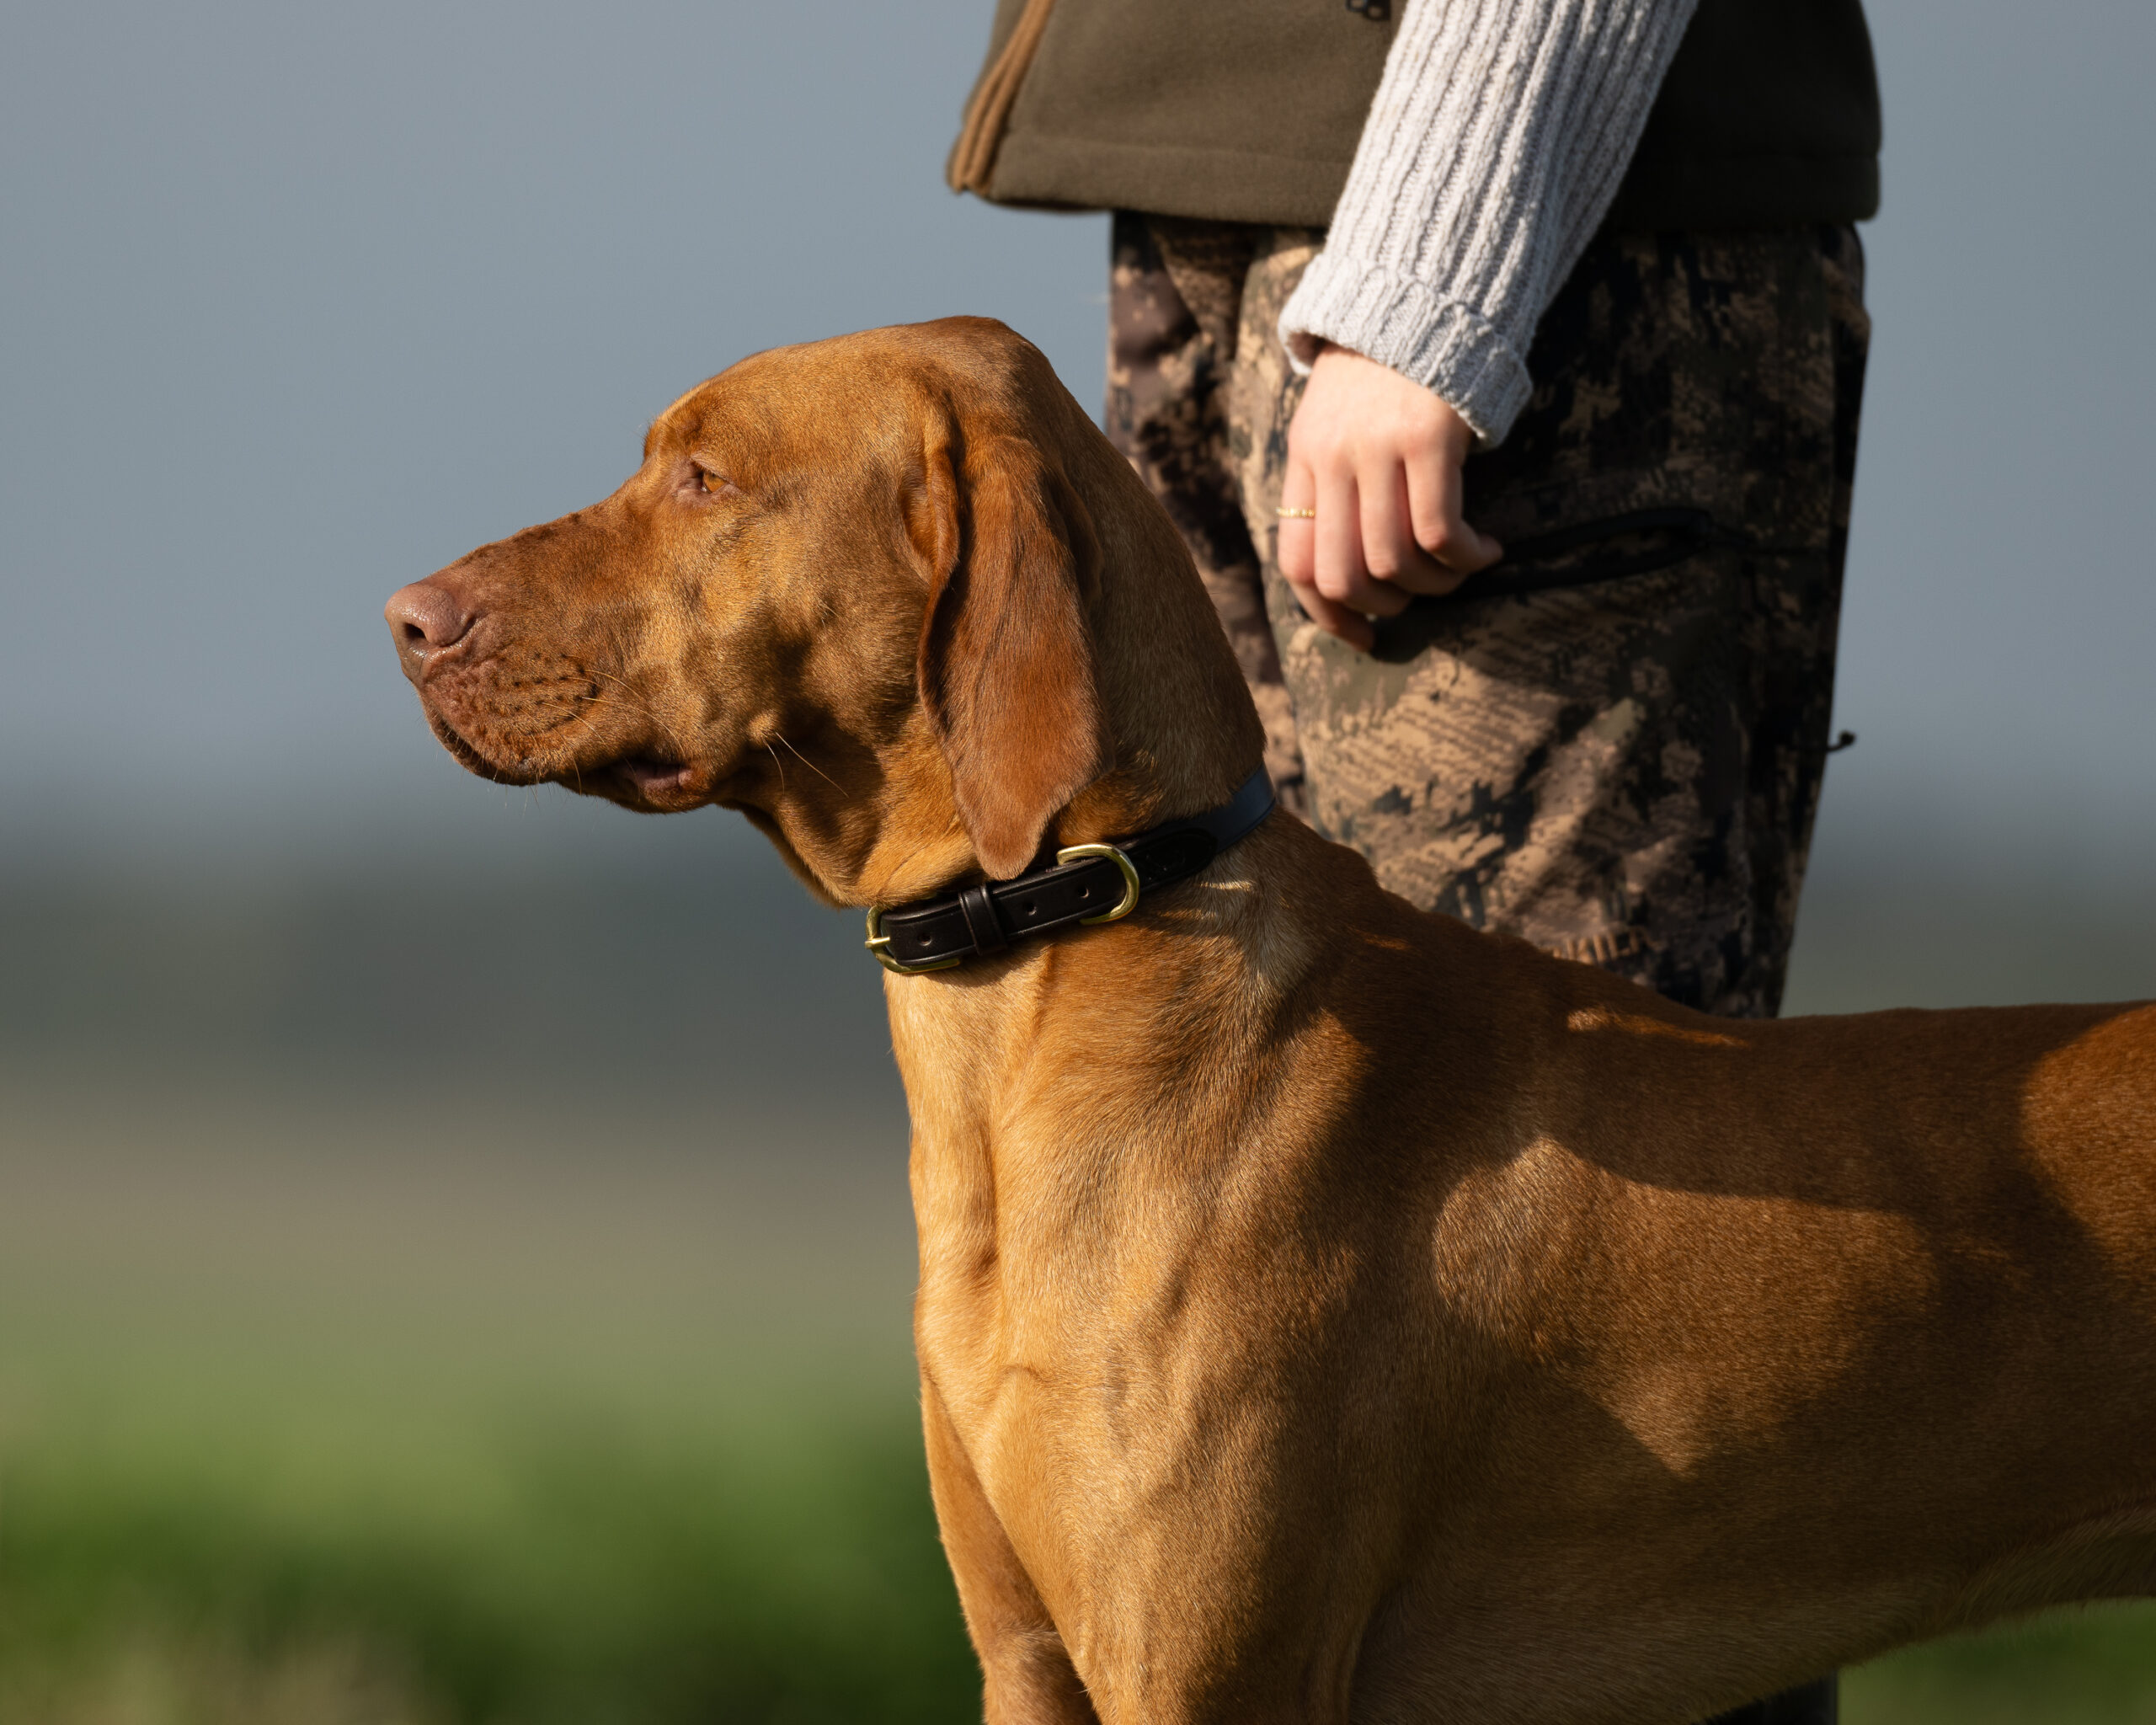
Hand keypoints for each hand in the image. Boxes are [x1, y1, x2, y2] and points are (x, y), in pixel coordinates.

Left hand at [1277, 345, 1503, 651]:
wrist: (1422, 288)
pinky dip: (1464, 557)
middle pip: (1344, 574)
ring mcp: (1377, 448)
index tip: (1363, 636)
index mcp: (1304, 460)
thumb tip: (1351, 568)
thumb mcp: (1335, 421)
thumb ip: (1333, 481)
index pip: (1298, 564)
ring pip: (1392, 559)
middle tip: (1421, 598)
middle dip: (1386, 606)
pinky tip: (1487, 550)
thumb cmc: (1385, 368)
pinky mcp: (1427, 437)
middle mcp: (1332, 458)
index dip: (1328, 615)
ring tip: (1461, 571)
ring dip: (1434, 586)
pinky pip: (1438, 529)